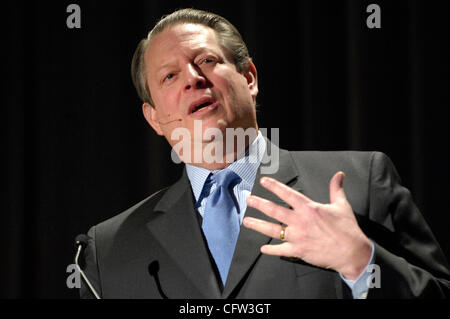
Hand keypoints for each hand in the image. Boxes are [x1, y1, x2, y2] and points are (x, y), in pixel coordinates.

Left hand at [243, 172, 371, 279]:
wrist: (353, 252)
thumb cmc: (347, 229)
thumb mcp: (341, 205)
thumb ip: (336, 188)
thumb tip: (339, 175)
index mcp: (309, 208)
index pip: (287, 194)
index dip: (274, 186)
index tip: (263, 182)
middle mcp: (300, 221)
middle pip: (274, 210)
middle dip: (259, 204)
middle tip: (249, 200)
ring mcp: (298, 237)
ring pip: (273, 230)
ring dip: (258, 225)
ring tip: (246, 221)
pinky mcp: (299, 251)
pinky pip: (281, 250)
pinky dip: (271, 250)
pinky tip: (263, 248)